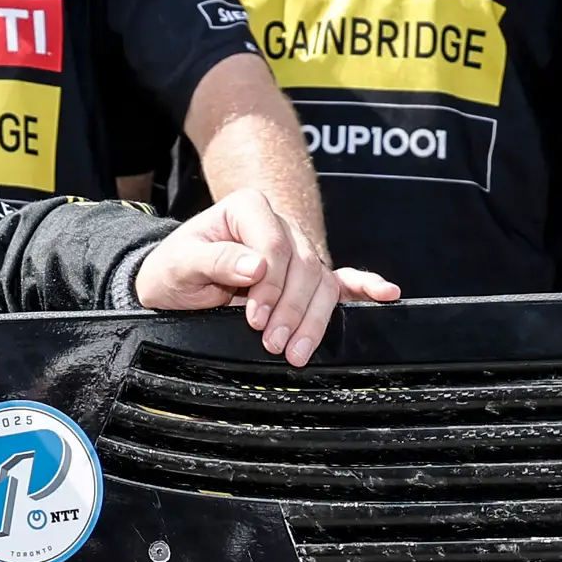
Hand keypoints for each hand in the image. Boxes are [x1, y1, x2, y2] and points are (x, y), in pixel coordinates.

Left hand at [127, 189, 400, 365]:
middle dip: (291, 310)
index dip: (270, 285)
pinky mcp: (307, 277)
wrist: (175, 281)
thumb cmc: (175, 268)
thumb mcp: (180, 262)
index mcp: (249, 209)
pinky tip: (387, 295)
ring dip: (314, 320)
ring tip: (295, 352)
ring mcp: (299, 250)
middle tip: (272, 343)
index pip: (275, 245)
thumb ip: (215, 260)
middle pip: (304, 266)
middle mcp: (281, 225)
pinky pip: (342, 280)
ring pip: (322, 282)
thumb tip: (256, 268)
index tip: (253, 316)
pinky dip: (365, 288)